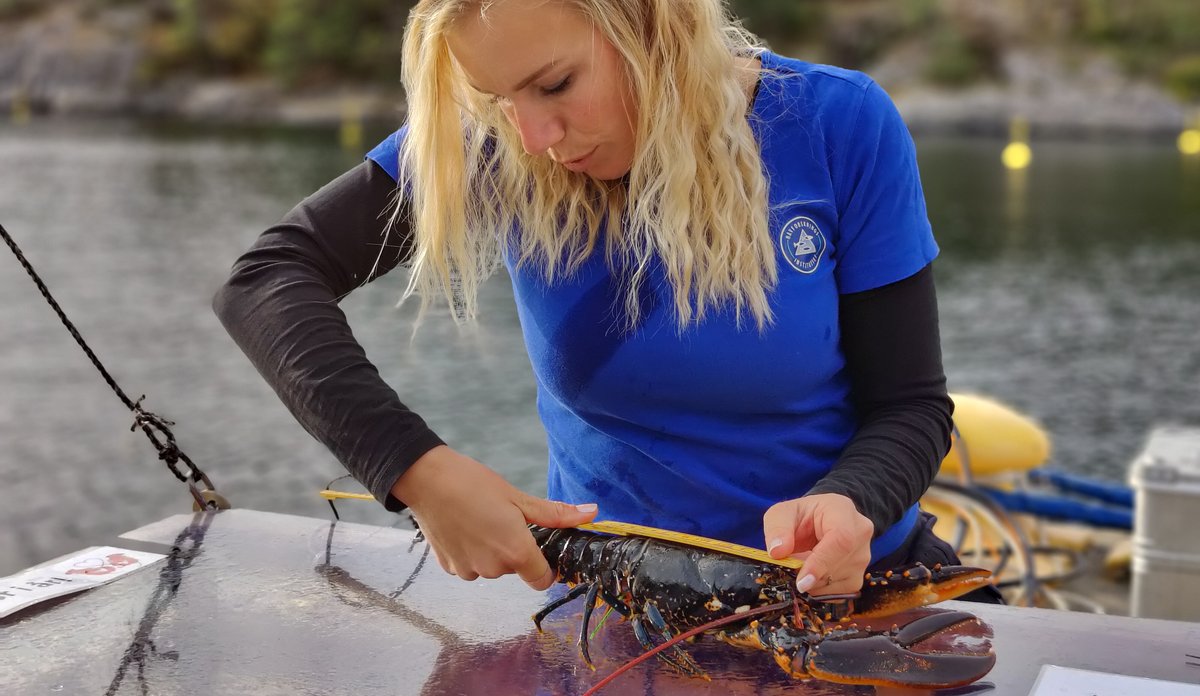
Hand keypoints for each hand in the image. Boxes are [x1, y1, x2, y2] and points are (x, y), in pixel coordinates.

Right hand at [391, 445, 596, 589]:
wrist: (426, 480)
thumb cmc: (473, 484)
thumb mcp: (518, 497)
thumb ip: (555, 513)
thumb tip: (592, 513)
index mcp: (515, 552)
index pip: (542, 579)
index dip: (546, 566)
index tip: (541, 547)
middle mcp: (493, 569)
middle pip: (515, 568)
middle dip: (515, 549)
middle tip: (504, 518)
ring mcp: (469, 571)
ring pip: (491, 567)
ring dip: (491, 550)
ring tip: (480, 519)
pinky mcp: (449, 567)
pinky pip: (470, 565)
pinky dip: (470, 550)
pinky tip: (463, 526)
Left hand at [763, 493, 873, 595]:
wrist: (819, 522)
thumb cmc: (801, 516)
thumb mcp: (782, 513)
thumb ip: (777, 528)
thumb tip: (778, 552)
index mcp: (843, 511)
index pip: (841, 540)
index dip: (821, 563)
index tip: (801, 581)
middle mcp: (860, 534)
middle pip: (840, 565)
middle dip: (811, 576)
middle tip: (791, 572)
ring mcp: (863, 557)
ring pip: (839, 583)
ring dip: (814, 583)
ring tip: (802, 566)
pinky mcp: (859, 576)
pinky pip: (839, 593)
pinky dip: (820, 590)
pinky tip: (812, 575)